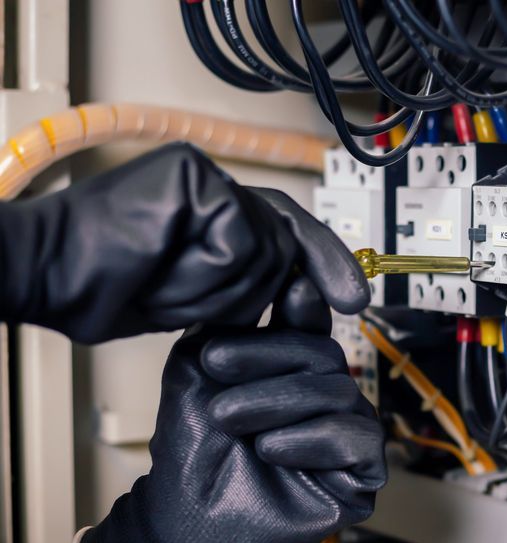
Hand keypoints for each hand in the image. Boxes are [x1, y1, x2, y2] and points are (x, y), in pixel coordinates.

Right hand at [0, 142, 368, 342]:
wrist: (47, 275)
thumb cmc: (106, 288)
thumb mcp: (199, 294)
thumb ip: (248, 282)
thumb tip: (307, 289)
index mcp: (214, 206)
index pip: (288, 228)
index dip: (326, 263)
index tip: (355, 299)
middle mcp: (215, 182)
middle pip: (285, 243)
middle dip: (263, 290)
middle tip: (208, 301)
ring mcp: (207, 174)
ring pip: (266, 250)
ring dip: (222, 290)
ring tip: (165, 282)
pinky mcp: (195, 173)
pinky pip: (238, 241)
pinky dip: (206, 272)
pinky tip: (163, 266)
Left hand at [70, 316, 385, 542]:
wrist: (183, 518)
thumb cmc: (190, 446)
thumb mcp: (199, 368)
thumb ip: (236, 322)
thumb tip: (283, 275)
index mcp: (295, 369)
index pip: (312, 323)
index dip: (302, 304)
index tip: (284, 291)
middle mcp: (328, 398)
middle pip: (325, 353)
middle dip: (267, 358)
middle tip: (216, 369)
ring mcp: (348, 435)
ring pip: (340, 393)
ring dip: (278, 402)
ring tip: (231, 421)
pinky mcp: (361, 476)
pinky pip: (359, 439)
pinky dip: (314, 439)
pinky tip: (272, 448)